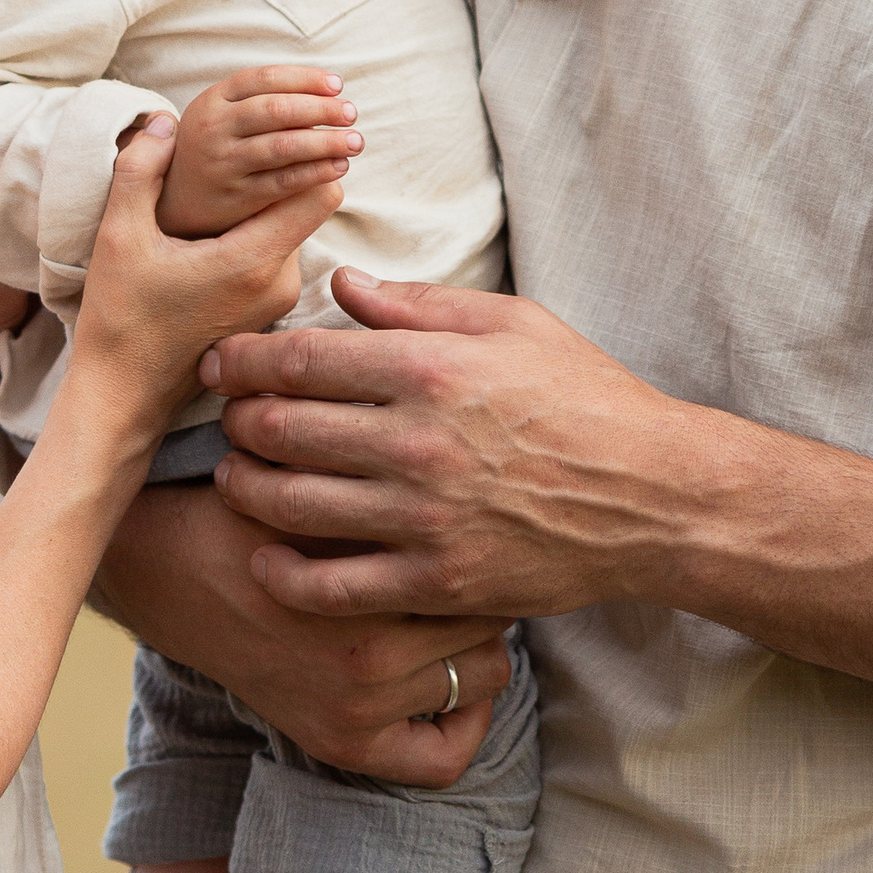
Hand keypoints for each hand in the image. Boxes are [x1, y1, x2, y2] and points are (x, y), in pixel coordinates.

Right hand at [69, 114, 347, 426]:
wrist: (122, 396)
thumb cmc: (120, 318)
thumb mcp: (119, 234)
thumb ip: (140, 168)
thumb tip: (163, 120)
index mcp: (253, 261)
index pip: (320, 191)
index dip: (303, 158)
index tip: (272, 141)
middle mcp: (279, 285)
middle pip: (307, 208)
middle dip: (279, 180)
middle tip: (235, 164)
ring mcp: (278, 305)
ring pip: (292, 233)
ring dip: (264, 213)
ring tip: (214, 209)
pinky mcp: (268, 318)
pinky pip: (279, 260)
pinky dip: (256, 242)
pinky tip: (211, 246)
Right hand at [92, 479, 515, 779]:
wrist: (170, 567)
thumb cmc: (253, 505)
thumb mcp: (317, 474)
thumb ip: (390, 480)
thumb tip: (482, 469)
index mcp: (362, 584)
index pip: (477, 564)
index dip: (480, 540)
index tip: (474, 530)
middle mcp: (365, 657)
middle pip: (491, 621)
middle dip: (480, 592)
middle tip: (466, 570)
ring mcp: (354, 709)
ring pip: (484, 677)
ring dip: (476, 647)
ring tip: (454, 615)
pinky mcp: (341, 742)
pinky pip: (442, 757)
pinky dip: (462, 726)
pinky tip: (452, 686)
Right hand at [161, 64, 363, 238]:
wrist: (175, 201)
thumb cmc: (216, 149)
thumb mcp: (223, 116)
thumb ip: (261, 101)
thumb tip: (328, 93)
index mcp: (213, 100)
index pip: (265, 78)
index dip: (305, 79)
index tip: (338, 85)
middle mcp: (214, 129)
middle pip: (276, 110)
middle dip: (320, 109)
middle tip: (351, 114)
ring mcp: (223, 163)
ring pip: (283, 146)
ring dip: (325, 142)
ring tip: (355, 141)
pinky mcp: (236, 197)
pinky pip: (283, 182)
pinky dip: (315, 172)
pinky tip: (338, 167)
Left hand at [204, 268, 710, 619]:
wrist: (653, 497)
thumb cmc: (586, 399)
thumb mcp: (513, 325)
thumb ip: (419, 305)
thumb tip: (341, 285)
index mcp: (430, 370)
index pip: (300, 360)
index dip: (243, 361)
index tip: (218, 364)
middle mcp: (417, 443)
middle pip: (283, 429)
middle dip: (237, 423)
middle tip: (225, 421)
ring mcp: (424, 518)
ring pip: (292, 506)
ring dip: (246, 491)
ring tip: (234, 480)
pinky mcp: (437, 581)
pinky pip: (333, 587)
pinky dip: (285, 576)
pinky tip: (266, 560)